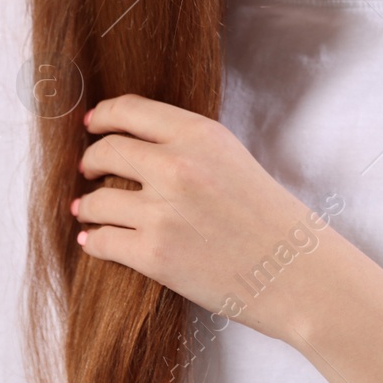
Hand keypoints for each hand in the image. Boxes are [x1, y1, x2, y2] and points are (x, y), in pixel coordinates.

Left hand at [74, 94, 344, 342]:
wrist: (296, 271)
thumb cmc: (268, 216)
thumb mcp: (230, 156)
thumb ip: (185, 143)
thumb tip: (129, 140)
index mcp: (199, 134)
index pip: (129, 110)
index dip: (102, 116)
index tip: (92, 125)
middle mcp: (176, 166)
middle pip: (105, 151)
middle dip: (90, 161)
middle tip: (87, 170)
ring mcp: (163, 212)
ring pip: (97, 200)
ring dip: (87, 206)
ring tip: (88, 211)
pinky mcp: (154, 255)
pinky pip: (102, 241)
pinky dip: (93, 242)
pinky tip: (94, 241)